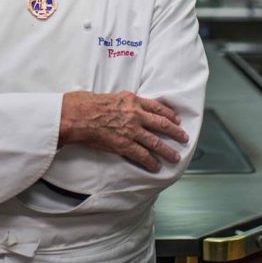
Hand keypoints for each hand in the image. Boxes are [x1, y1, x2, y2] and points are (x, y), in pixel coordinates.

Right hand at [58, 91, 187, 171]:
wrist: (77, 115)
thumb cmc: (88, 103)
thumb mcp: (111, 96)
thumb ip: (124, 102)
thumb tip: (129, 107)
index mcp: (133, 100)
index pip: (157, 106)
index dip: (169, 114)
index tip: (177, 119)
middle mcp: (136, 114)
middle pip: (162, 124)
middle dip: (175, 132)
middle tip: (184, 138)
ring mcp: (131, 130)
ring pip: (156, 142)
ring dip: (167, 150)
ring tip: (175, 157)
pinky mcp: (124, 144)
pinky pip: (142, 155)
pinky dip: (151, 162)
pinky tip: (156, 166)